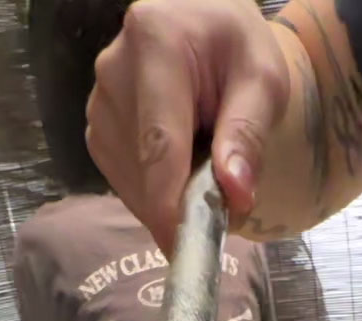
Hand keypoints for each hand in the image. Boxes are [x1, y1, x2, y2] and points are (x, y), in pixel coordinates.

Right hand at [87, 0, 290, 250]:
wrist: (207, 32)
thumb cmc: (237, 51)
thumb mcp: (263, 80)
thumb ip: (249, 133)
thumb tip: (235, 194)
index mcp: (155, 40)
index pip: (159, 140)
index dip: (170, 202)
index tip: (184, 246)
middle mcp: (113, 68)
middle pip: (144, 166)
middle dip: (182, 201)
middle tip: (227, 199)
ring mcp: (99, 100)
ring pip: (131, 181)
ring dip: (169, 197)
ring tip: (204, 163)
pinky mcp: (98, 127)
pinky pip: (123, 180)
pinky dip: (154, 192)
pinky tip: (179, 168)